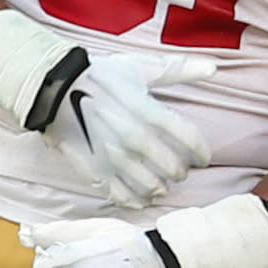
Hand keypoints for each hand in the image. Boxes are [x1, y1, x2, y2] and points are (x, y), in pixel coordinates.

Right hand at [54, 48, 216, 206]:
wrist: (54, 87)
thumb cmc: (101, 75)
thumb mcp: (140, 67)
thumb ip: (179, 69)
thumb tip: (213, 67)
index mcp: (150, 113)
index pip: (192, 142)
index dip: (202, 153)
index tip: (203, 158)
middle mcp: (136, 139)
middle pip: (174, 168)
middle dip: (181, 171)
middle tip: (179, 171)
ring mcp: (115, 158)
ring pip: (152, 186)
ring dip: (161, 187)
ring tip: (161, 184)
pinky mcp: (96, 170)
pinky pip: (123, 196)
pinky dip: (136, 200)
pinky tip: (140, 197)